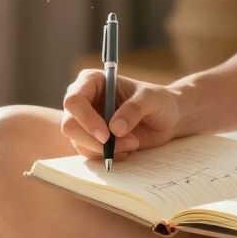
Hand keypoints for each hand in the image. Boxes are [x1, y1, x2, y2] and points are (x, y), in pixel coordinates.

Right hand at [60, 70, 180, 161]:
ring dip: (108, 150)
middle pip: (70, 126)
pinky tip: (128, 149)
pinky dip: (110, 156)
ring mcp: (85, 122)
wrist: (167, 119)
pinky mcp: (92, 140)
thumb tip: (114, 129)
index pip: (74, 101)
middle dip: (95, 140)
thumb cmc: (158, 101)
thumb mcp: (151, 99)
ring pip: (80, 143)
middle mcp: (83, 101)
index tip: (106, 134)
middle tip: (126, 144)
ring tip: (134, 143)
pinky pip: (90, 154)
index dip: (86, 119)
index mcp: (92, 81)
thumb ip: (134, 109)